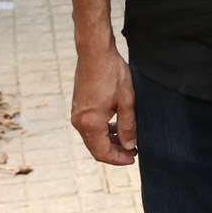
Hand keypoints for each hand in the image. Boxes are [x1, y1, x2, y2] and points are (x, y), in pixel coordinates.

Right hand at [71, 43, 136, 165]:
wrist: (95, 53)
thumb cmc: (112, 73)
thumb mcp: (127, 101)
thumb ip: (128, 126)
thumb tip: (130, 146)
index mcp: (90, 123)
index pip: (102, 152)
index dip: (118, 159)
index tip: (133, 158)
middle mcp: (79, 121)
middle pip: (96, 148)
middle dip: (115, 152)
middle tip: (134, 151)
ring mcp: (77, 114)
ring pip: (93, 138)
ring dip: (110, 142)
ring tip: (129, 140)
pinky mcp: (79, 107)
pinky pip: (90, 127)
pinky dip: (103, 131)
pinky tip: (118, 127)